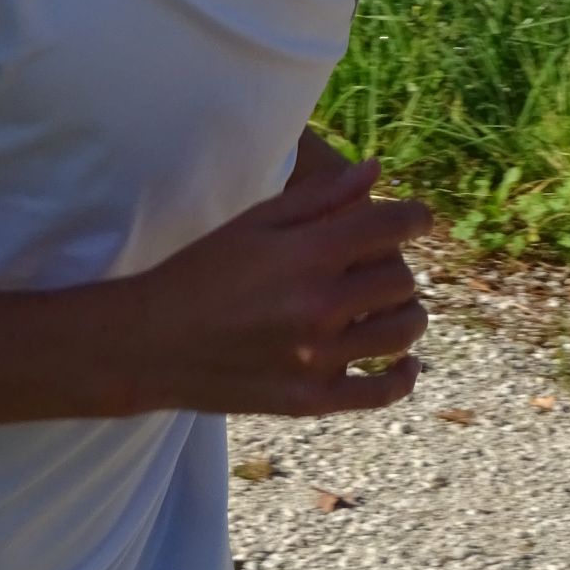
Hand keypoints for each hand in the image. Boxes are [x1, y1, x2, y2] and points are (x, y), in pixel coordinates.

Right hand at [129, 153, 432, 417]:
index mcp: (309, 254)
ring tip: (390, 306)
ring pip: (403, 333)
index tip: (417, 218)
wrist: (152, 342)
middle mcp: (321, 306)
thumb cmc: (202, 270)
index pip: (391, 226)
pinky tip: (402, 362)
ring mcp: (319, 357)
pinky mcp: (312, 399)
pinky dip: (402, 376)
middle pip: (401, 279)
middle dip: (397, 264)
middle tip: (379, 263)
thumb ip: (321, 196)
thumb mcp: (256, 222)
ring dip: (407, 314)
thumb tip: (375, 170)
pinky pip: (381, 392)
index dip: (415, 218)